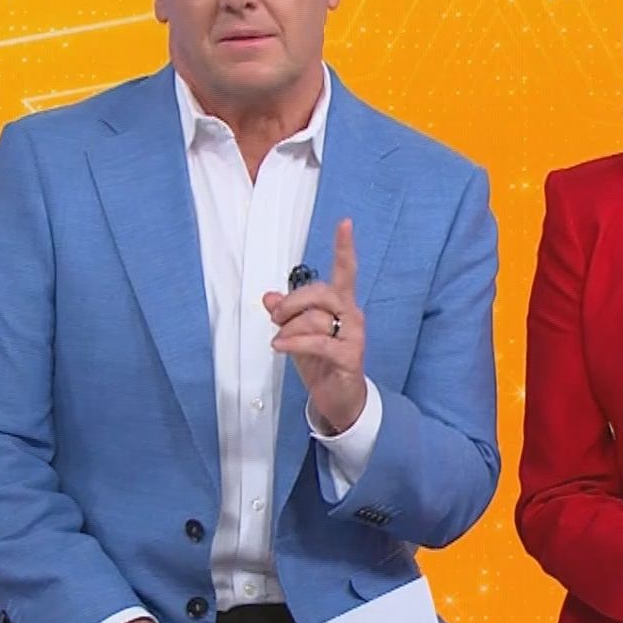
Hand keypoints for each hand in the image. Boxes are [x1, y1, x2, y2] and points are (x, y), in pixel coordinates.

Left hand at [263, 219, 366, 432]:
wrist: (339, 399)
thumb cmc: (321, 363)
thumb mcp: (297, 334)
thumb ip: (286, 314)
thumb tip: (268, 297)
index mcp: (342, 304)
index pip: (346, 270)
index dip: (344, 247)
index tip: (345, 223)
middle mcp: (352, 315)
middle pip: (321, 292)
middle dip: (292, 302)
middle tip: (276, 317)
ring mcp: (354, 336)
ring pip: (315, 318)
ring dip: (289, 329)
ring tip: (280, 341)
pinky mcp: (349, 357)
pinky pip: (317, 342)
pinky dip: (293, 343)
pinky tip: (278, 347)